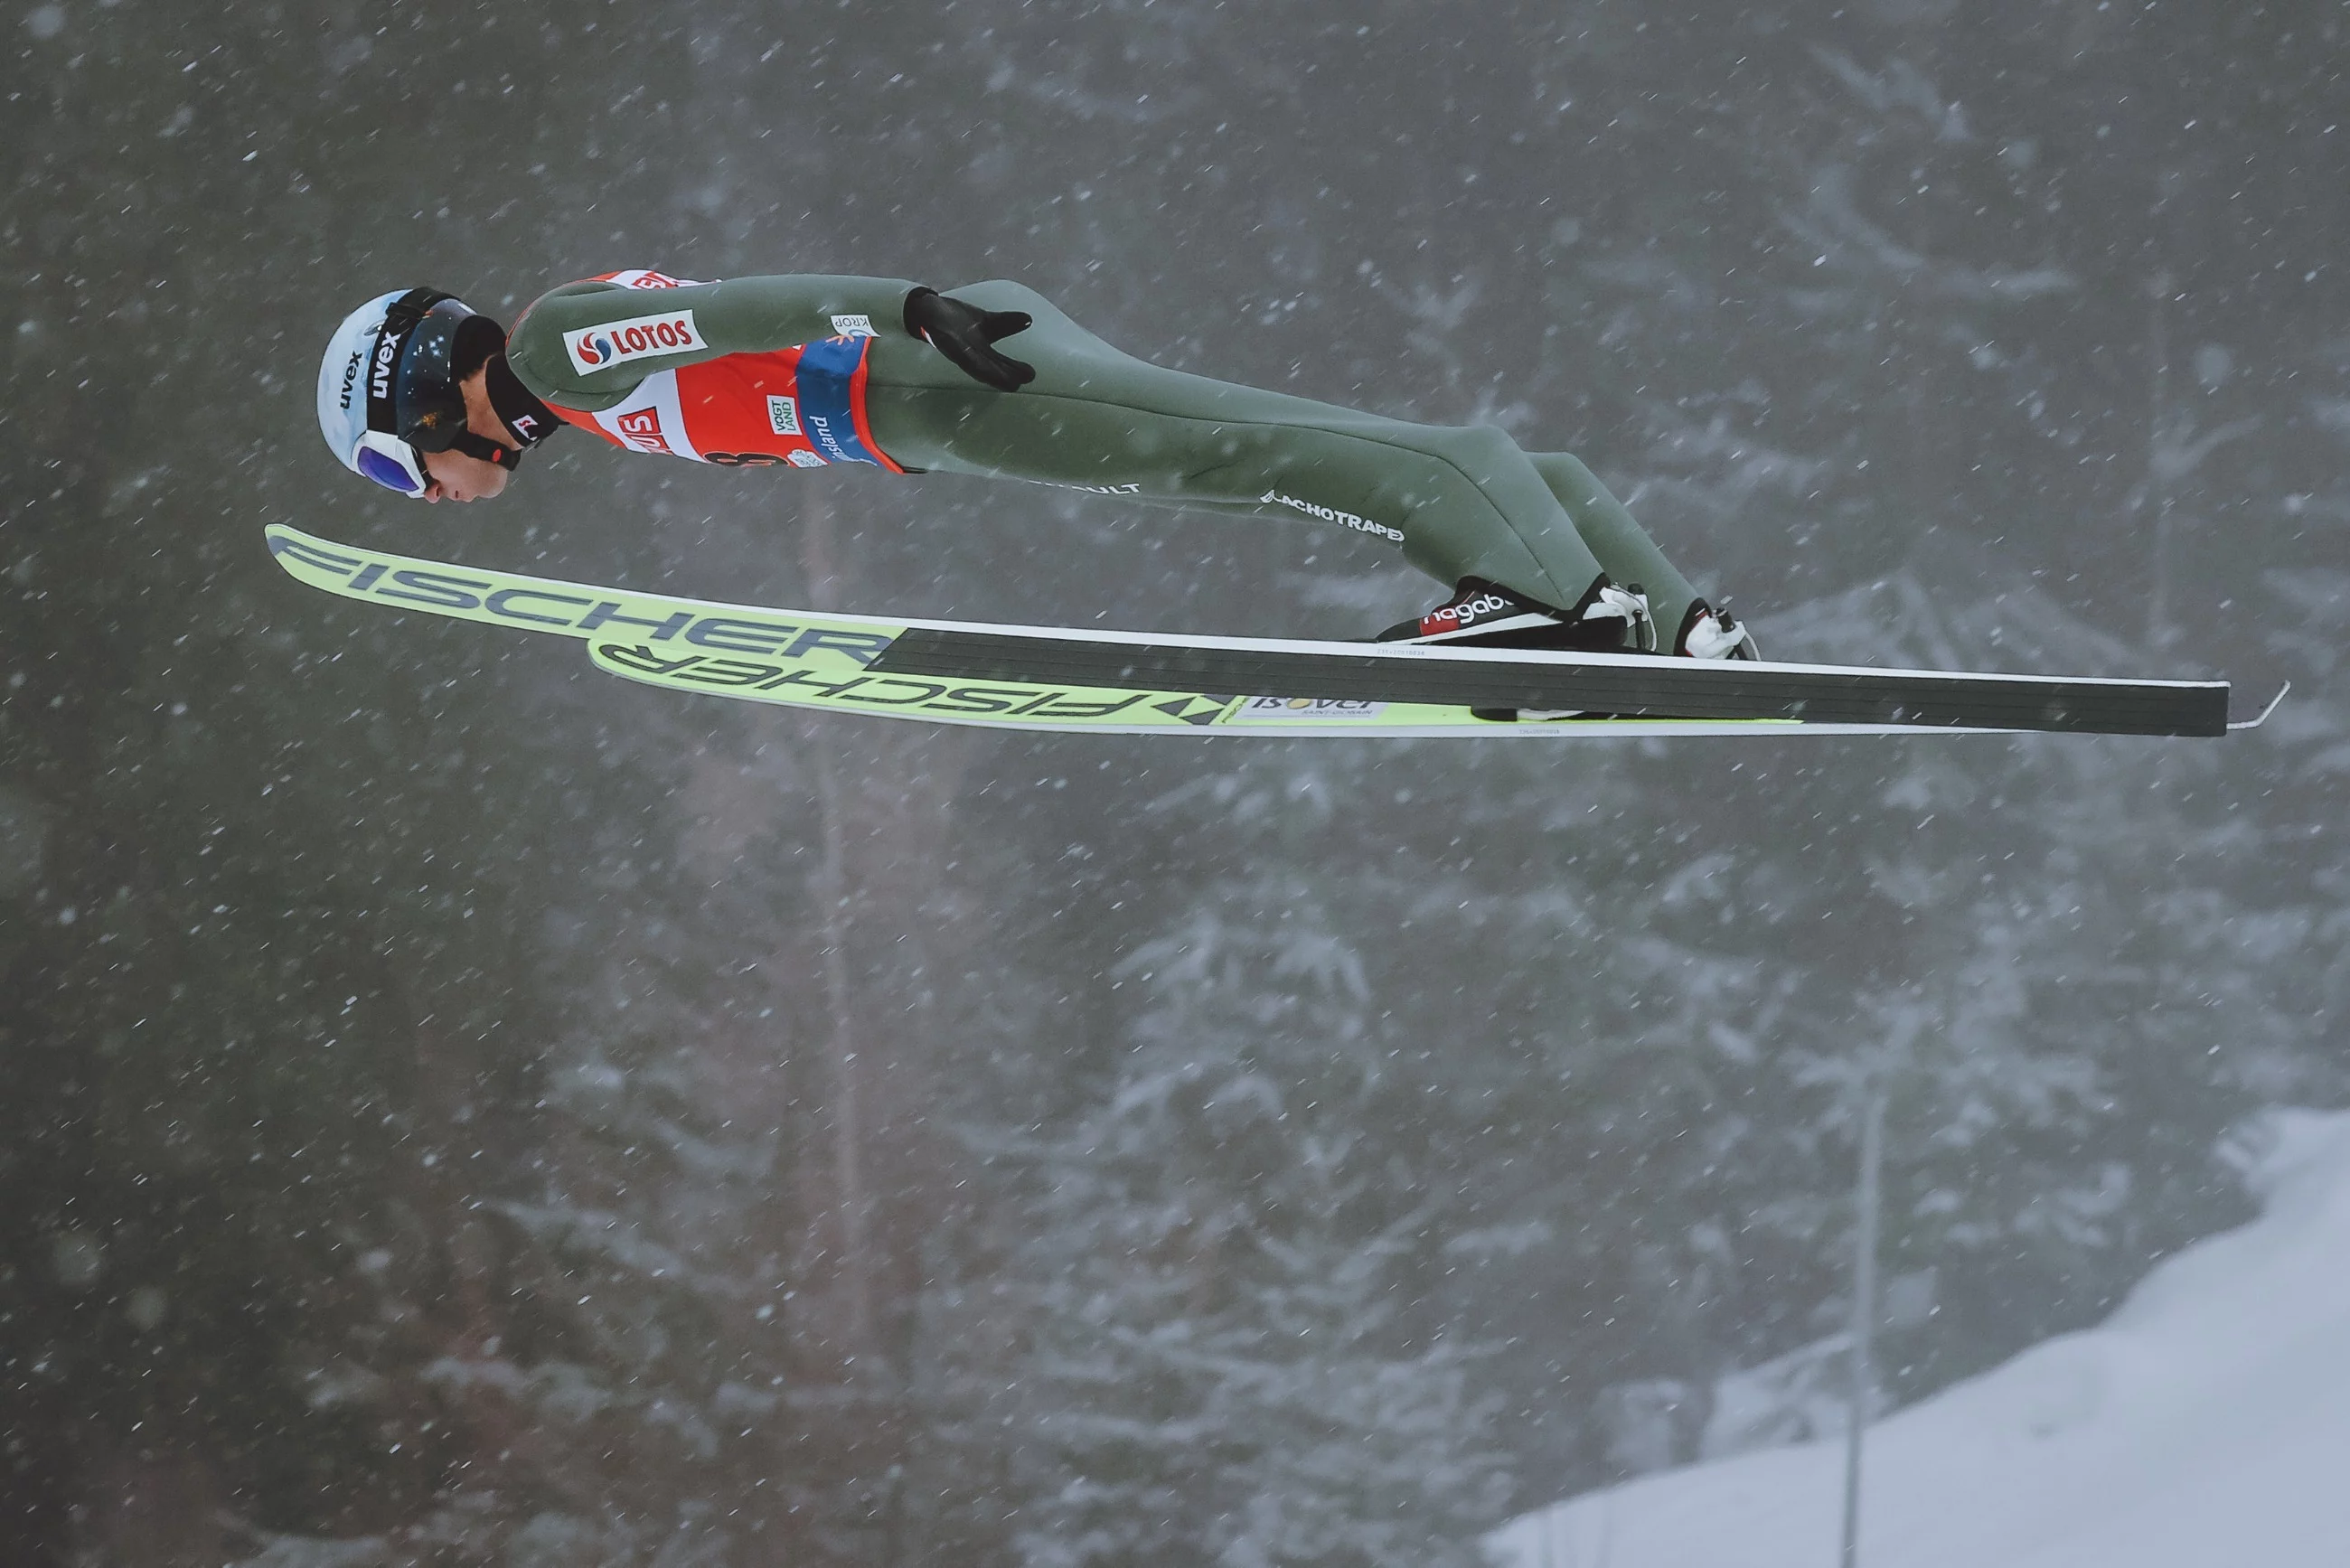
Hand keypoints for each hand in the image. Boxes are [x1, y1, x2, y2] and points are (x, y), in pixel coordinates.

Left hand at [902, 287, 1035, 391]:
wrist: (928, 311)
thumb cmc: (957, 323)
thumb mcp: (986, 322)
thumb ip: (1006, 323)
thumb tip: (1029, 320)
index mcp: (980, 353)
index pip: (999, 364)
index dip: (1013, 371)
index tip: (1029, 376)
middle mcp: (968, 355)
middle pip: (986, 368)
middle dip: (1000, 376)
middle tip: (1016, 384)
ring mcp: (953, 348)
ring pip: (970, 363)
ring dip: (983, 370)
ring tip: (994, 375)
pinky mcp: (941, 337)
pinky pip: (950, 344)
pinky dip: (959, 348)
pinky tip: (967, 350)